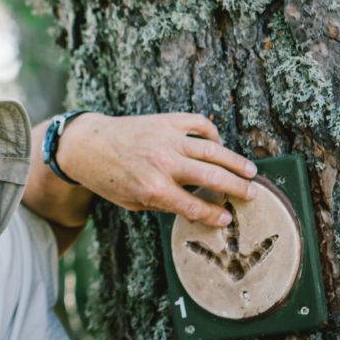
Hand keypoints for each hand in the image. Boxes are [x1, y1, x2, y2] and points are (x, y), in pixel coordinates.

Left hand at [57, 112, 257, 226]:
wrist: (87, 146)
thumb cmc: (108, 179)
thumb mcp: (133, 202)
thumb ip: (164, 204)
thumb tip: (195, 208)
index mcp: (154, 188)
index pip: (194, 206)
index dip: (214, 215)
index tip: (227, 219)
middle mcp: (164, 163)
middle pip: (212, 178)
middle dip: (236, 188)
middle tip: (252, 195)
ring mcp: (167, 139)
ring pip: (213, 150)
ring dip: (235, 162)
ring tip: (250, 171)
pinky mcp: (166, 121)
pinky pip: (199, 124)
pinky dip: (213, 133)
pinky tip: (219, 145)